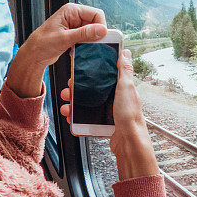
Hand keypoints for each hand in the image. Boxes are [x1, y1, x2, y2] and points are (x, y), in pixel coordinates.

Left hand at [7, 3, 106, 97]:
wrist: (34, 55)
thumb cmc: (42, 43)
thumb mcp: (65, 38)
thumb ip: (84, 33)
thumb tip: (101, 30)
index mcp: (71, 11)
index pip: (96, 13)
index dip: (100, 26)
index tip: (101, 38)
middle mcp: (74, 16)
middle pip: (95, 23)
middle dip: (95, 35)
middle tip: (91, 46)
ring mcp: (75, 26)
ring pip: (92, 32)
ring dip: (90, 42)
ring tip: (81, 48)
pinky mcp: (74, 35)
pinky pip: (87, 39)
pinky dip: (86, 46)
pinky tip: (77, 50)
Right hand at [59, 49, 158, 180]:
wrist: (129, 143)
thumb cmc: (130, 116)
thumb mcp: (126, 88)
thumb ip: (125, 70)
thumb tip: (125, 53)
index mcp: (121, 88)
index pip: (102, 75)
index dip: (89, 73)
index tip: (77, 72)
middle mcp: (114, 99)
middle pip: (91, 90)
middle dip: (76, 90)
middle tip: (67, 90)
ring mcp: (108, 111)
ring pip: (86, 104)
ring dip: (73, 104)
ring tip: (66, 105)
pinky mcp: (103, 123)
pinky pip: (86, 118)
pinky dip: (76, 117)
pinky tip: (70, 117)